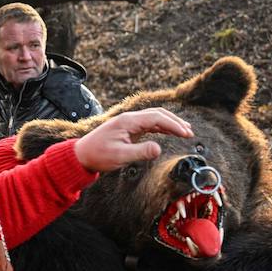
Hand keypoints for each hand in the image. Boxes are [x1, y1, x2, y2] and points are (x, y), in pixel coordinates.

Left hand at [74, 108, 192, 172]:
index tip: (186, 134)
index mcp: (129, 121)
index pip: (157, 118)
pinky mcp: (128, 129)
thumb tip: (159, 149)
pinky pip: (148, 124)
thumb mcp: (120, 156)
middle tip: (189, 133)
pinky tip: (169, 132)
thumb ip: (140, 152)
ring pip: (154, 118)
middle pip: (158, 114)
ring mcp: (129, 123)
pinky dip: (161, 127)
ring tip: (184, 132)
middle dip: (175, 122)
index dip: (174, 125)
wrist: (82, 155)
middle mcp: (130, 118)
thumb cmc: (98, 156)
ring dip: (170, 123)